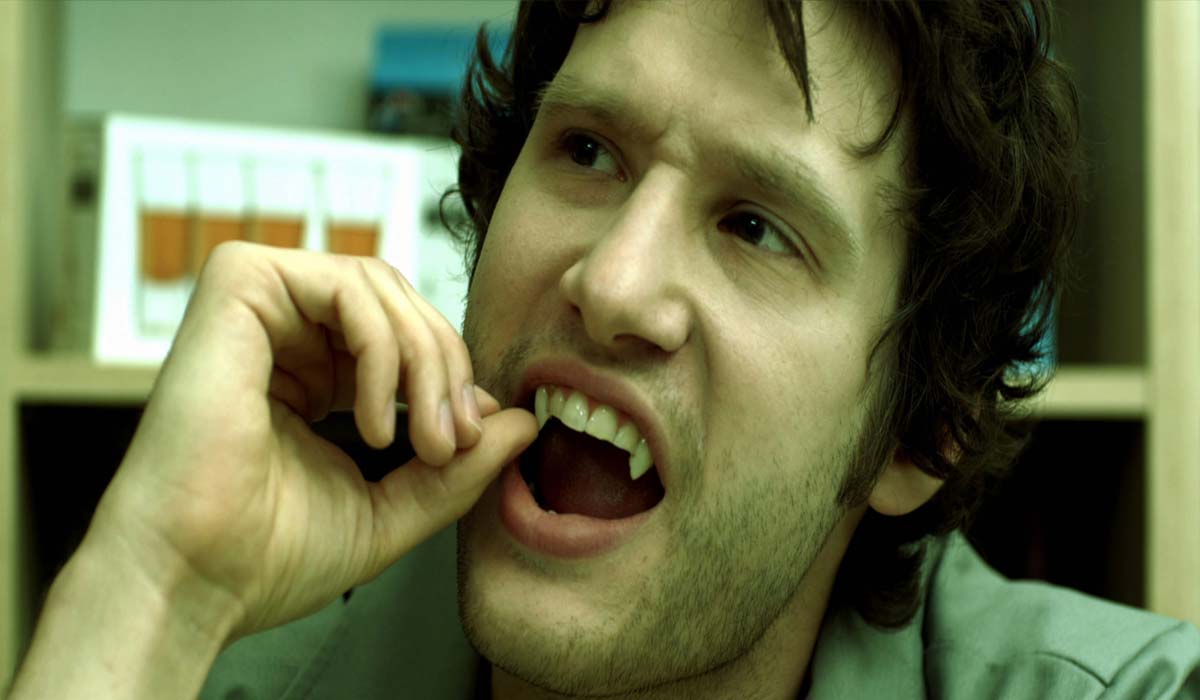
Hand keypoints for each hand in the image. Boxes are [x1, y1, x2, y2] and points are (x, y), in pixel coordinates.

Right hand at [88, 242, 535, 640]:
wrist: (195, 577)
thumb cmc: (272, 553)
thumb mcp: (394, 507)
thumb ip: (458, 465)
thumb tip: (523, 420)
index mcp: (311, 372)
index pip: (405, 333)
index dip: (450, 377)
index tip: (468, 441)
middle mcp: (283, 332)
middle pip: (400, 301)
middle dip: (445, 368)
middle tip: (452, 440)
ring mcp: (257, 305)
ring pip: (380, 286)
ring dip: (423, 363)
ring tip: (421, 442)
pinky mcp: (237, 286)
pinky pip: (346, 286)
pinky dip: (381, 350)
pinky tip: (372, 425)